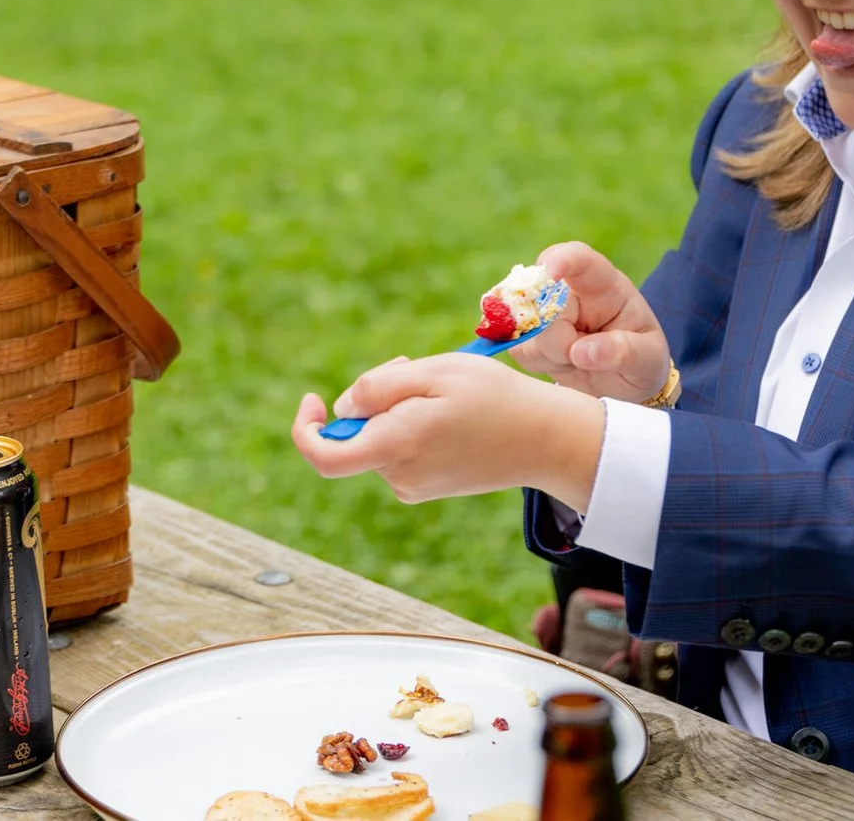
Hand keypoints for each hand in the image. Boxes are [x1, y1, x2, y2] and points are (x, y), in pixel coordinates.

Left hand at [289, 353, 605, 509]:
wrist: (547, 440)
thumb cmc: (494, 398)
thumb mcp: (433, 372)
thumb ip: (378, 388)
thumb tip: (342, 410)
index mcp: (396, 446)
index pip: (324, 457)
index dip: (306, 429)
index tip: (313, 399)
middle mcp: (400, 475)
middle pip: (355, 435)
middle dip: (369, 398)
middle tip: (407, 367)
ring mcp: (415, 486)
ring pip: (379, 438)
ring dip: (394, 408)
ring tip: (438, 389)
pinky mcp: (429, 486)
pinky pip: (399, 450)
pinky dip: (409, 425)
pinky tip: (446, 411)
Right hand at [514, 241, 672, 403]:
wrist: (627, 380)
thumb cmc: (642, 358)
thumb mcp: (649, 358)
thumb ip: (624, 352)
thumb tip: (580, 352)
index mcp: (604, 285)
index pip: (579, 258)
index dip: (559, 259)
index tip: (548, 275)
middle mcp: (570, 292)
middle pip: (542, 301)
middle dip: (556, 338)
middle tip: (583, 357)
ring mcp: (546, 312)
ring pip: (526, 328)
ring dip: (550, 355)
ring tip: (581, 361)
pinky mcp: (530, 335)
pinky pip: (518, 348)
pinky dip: (539, 364)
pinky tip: (564, 365)